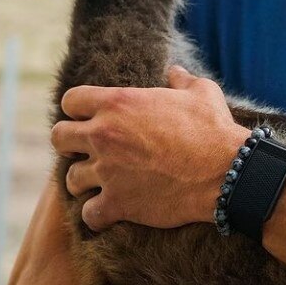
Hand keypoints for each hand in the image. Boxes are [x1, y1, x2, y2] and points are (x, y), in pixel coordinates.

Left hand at [51, 67, 246, 231]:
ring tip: (102, 181)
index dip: (79, 108)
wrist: (226, 170)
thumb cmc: (213, 127)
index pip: (71, 101)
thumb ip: (181, 79)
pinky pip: (89, 214)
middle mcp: (104, 136)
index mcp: (118, 103)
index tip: (91, 117)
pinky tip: (112, 209)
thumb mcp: (201, 92)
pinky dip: (98, 213)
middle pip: (59, 138)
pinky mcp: (117, 203)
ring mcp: (107, 172)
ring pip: (71, 179)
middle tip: (92, 150)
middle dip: (72, 143)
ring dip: (85, 180)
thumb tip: (174, 71)